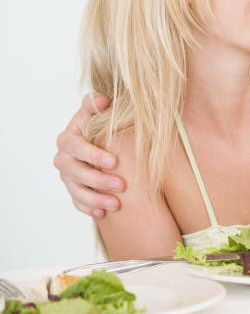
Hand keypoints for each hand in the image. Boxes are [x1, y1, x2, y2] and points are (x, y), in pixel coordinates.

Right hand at [54, 93, 124, 218]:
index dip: (93, 155)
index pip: (76, 147)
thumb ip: (96, 104)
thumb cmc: (100, 124)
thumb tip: (101, 99)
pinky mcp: (73, 189)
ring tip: (116, 205)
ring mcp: (67, 176)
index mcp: (68, 139)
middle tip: (121, 186)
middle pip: (77, 172)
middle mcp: (63, 159)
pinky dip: (88, 208)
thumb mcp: (98, 112)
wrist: (99, 140)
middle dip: (99, 180)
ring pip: (77, 191)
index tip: (114, 162)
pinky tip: (102, 214)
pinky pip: (77, 202)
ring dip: (96, 199)